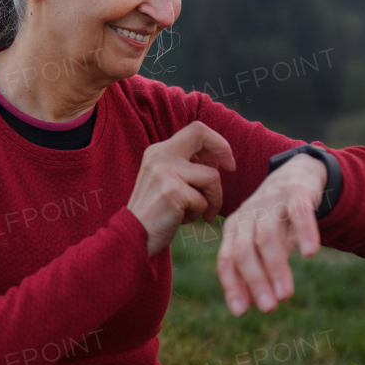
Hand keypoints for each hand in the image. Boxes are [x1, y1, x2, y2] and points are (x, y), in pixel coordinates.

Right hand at [127, 121, 236, 256]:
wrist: (133, 236)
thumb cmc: (155, 212)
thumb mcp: (164, 180)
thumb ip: (184, 166)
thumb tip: (215, 159)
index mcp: (158, 151)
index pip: (195, 129)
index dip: (216, 142)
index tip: (223, 162)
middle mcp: (160, 155)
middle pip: (201, 135)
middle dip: (223, 151)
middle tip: (231, 169)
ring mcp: (165, 172)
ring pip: (212, 176)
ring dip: (213, 198)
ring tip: (201, 212)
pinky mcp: (173, 191)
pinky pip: (203, 200)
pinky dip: (199, 213)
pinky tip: (183, 219)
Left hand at [216, 154, 325, 315]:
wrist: (298, 174)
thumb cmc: (277, 217)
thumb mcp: (263, 243)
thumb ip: (253, 270)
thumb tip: (242, 308)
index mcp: (236, 228)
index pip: (226, 259)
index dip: (232, 285)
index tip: (240, 312)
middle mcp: (249, 215)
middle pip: (244, 250)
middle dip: (254, 281)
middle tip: (268, 308)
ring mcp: (271, 202)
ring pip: (267, 236)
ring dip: (275, 267)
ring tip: (285, 294)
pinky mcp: (296, 192)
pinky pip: (298, 212)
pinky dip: (303, 231)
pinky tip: (309, 252)